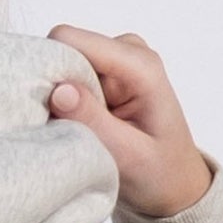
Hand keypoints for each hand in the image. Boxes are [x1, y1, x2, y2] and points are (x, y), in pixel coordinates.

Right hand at [44, 26, 214, 219]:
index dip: (50, 70)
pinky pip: (68, 79)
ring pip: (62, 66)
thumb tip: (58, 90)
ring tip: (80, 133)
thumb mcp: (128, 156)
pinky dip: (65, 106)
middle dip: (55, 89)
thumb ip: (93, 121)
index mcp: (139, 64)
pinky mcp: (104, 74)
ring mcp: (114, 61)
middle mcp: (127, 51)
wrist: (175, 182)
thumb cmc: (159, 172)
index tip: (48, 109)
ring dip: (60, 102)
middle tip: (67, 129)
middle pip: (64, 50)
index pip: (71, 41)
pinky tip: (81, 129)